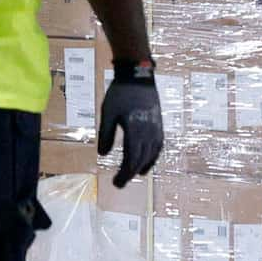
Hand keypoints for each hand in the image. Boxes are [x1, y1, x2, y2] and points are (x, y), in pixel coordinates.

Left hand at [98, 68, 163, 186]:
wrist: (139, 77)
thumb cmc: (120, 94)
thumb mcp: (107, 113)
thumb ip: (105, 134)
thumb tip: (102, 155)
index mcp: (135, 129)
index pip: (131, 158)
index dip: (124, 173)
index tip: (116, 183)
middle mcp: (149, 132)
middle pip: (141, 160)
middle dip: (130, 173)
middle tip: (119, 183)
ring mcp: (156, 129)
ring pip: (151, 155)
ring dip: (142, 167)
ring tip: (132, 175)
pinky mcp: (159, 125)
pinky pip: (158, 146)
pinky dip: (152, 157)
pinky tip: (146, 162)